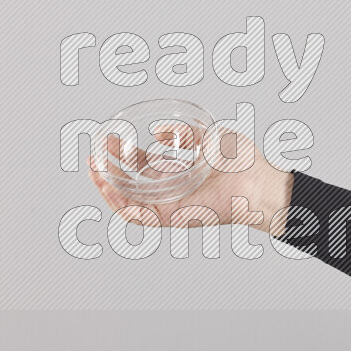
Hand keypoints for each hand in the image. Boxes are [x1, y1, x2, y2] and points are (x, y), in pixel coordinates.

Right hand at [88, 126, 293, 233]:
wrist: (258, 180)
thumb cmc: (243, 162)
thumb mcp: (208, 137)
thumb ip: (184, 134)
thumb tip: (159, 133)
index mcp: (177, 173)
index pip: (141, 166)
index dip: (121, 155)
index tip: (106, 140)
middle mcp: (171, 191)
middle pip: (129, 186)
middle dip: (107, 173)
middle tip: (92, 158)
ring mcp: (171, 206)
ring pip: (129, 205)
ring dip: (108, 191)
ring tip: (95, 174)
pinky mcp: (174, 218)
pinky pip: (141, 217)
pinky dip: (122, 205)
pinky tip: (111, 189)